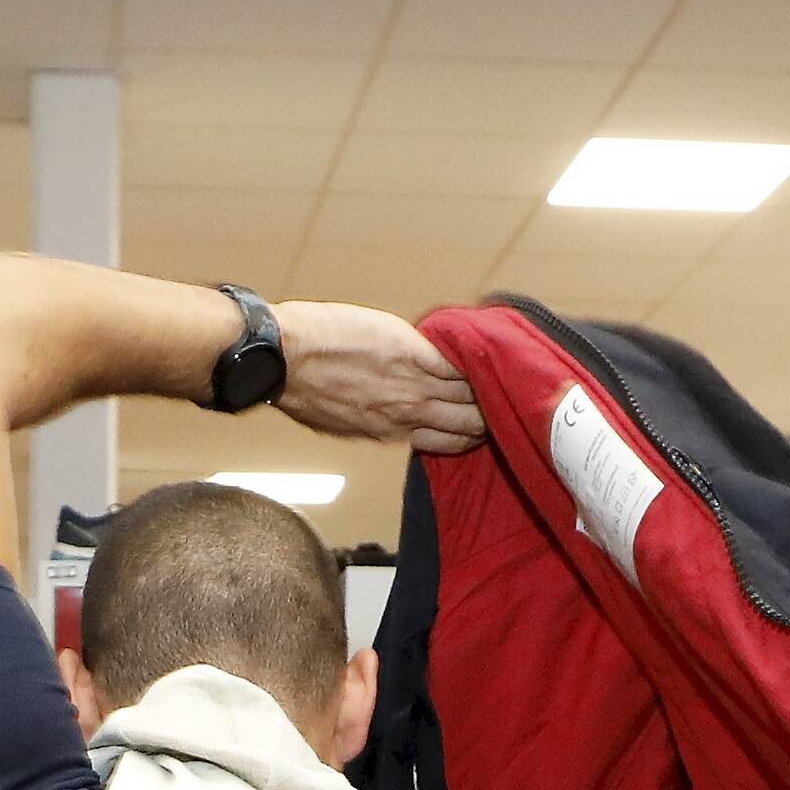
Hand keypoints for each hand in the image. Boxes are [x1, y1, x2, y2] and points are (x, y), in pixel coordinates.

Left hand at [273, 300, 485, 451]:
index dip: (473, 434)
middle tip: (504, 396)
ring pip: (471, 391)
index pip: (451, 442)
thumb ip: (375, 422)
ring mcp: (413, 383)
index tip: (485, 423)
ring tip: (502, 368)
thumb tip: (390, 418)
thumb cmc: (301, 389)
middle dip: (491, 411)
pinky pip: (457, 360)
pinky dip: (473, 356)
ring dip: (489, 381)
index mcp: (393, 432)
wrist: (284, 358)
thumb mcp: (342, 423)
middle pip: (470, 420)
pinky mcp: (411, 351)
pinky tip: (483, 347)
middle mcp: (410, 413)